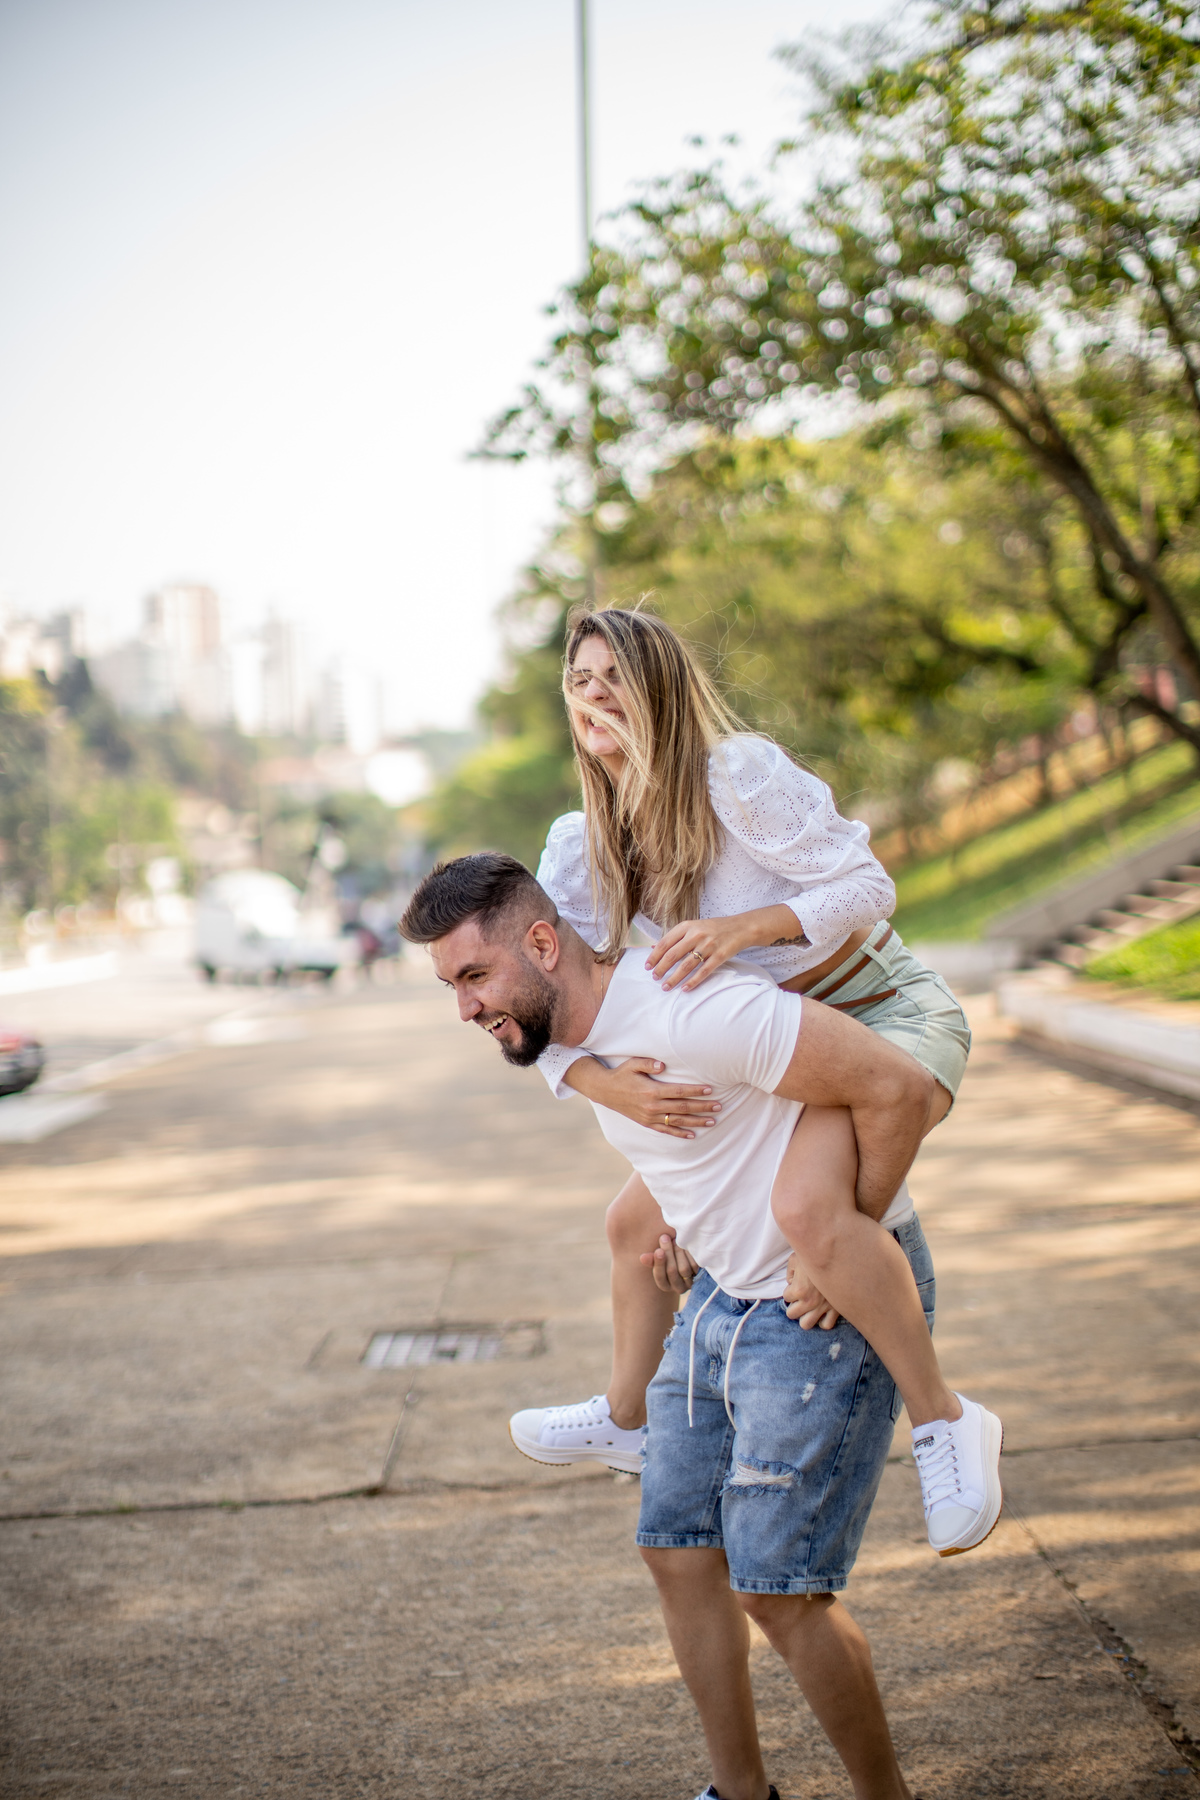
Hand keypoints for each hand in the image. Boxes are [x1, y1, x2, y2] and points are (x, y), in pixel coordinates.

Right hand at [564, 1055, 720, 1137]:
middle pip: (683, 1107)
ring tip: (713, 1121)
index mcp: (651, 1091)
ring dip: (696, 1121)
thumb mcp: (633, 1063)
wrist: (604, 1090)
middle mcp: (652, 1106)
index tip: (710, 1090)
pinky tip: (693, 1135)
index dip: (695, 1091)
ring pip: (678, 1121)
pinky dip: (680, 1133)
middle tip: (719, 1106)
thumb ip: (648, 1063)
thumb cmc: (622, 1073)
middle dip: (702, 1107)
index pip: (679, 1092)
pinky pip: (666, 1130)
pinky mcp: (647, 1123)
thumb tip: (663, 1065)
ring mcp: (650, 1117)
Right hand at [640, 1232, 699, 1293]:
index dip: (659, 1264)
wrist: (687, 1260)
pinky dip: (688, 1253)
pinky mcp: (699, 1276)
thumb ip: (652, 1259)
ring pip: (684, 1269)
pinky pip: (694, 1265)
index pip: (660, 1277)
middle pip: (672, 1271)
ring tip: (675, 1239)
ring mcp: (689, 1282)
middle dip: (668, 1253)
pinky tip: (684, 1243)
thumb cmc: (669, 1259)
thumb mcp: (659, 1260)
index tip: (658, 1250)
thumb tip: (642, 1258)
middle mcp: (677, 1287)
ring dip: (678, 1252)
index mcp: (665, 1285)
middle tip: (664, 1237)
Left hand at [645, 915, 748, 990]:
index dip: (654, 956)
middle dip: (661, 969)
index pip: (665, 943)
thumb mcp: (693, 927)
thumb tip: (653, 947)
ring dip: (674, 978)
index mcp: (687, 926)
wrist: (740, 927)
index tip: (647, 966)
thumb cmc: (713, 928)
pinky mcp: (720, 956)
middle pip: (673, 955)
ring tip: (665, 987)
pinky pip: (703, 972)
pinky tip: (684, 989)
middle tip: (655, 978)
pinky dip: (693, 981)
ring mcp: (708, 946)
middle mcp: (696, 935)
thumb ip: (674, 937)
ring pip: (686, 966)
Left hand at [783, 1253, 839, 1329]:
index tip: (796, 1283)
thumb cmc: (816, 1254)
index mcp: (799, 1289)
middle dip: (794, 1305)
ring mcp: (823, 1307)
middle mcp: (810, 1301)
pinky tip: (821, 1312)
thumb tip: (791, 1282)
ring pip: (806, 1324)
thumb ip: (790, 1272)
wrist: (840, 1254)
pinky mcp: (836, 1310)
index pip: (786, 1297)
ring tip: (808, 1307)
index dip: (790, 1290)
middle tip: (800, 1297)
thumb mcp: (796, 1257)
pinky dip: (822, 1321)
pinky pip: (827, 1324)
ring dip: (805, 1316)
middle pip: (792, 1314)